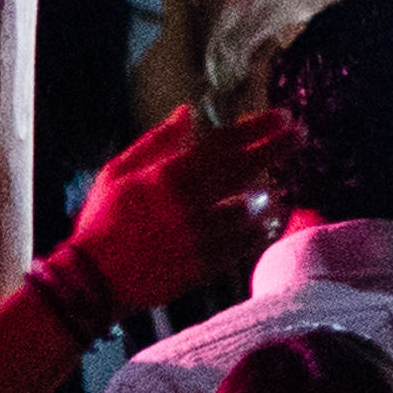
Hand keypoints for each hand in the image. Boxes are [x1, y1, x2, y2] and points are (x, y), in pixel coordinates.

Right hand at [59, 102, 289, 308]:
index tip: (284, 117)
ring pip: (252, 210)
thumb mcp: (117, 172)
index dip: (257, 129)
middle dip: (277, 149)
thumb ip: (156, 142)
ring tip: (278, 191)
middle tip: (301, 136)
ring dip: (269, 197)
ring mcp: (200, 236)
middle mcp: (190, 203)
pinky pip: (245, 245)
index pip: (223, 145)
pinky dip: (260, 231)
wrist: (91, 280)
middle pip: (245, 169)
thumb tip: (187, 112)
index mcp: (167, 177)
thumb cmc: (102, 221)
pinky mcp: (205, 266)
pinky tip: (268, 223)